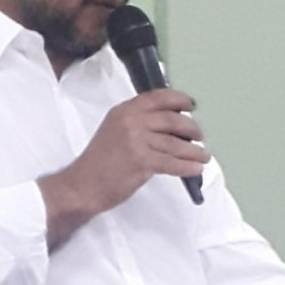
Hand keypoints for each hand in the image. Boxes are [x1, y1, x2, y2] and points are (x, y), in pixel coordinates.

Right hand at [39, 89, 209, 246]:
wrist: (81, 185)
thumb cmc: (98, 163)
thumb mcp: (113, 131)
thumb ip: (136, 123)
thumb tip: (169, 125)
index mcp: (124, 111)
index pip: (157, 98)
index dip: (179, 99)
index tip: (191, 105)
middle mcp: (131, 121)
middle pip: (172, 120)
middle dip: (191, 129)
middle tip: (199, 136)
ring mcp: (136, 141)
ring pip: (176, 144)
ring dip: (194, 151)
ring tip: (203, 157)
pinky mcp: (141, 162)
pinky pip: (172, 163)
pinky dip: (188, 167)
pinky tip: (196, 169)